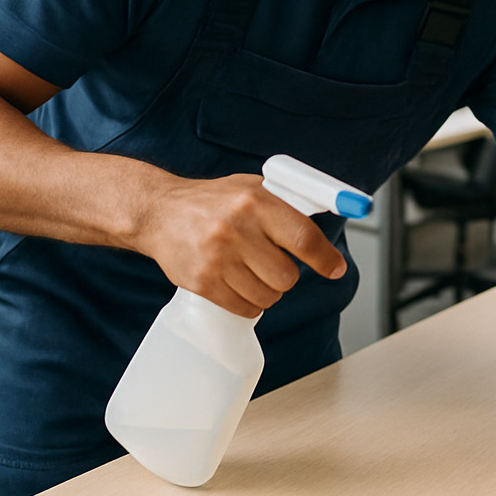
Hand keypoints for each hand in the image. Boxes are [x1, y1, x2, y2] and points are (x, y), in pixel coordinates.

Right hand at [134, 173, 346, 316]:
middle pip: (287, 276)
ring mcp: (217, 258)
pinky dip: (248, 302)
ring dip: (267, 289)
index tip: (335, 269)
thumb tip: (324, 232)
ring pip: (268, 296)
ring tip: (250, 270)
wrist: (160, 212)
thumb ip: (287, 205)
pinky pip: (245, 308)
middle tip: (272, 263)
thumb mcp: (251, 188)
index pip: (303, 238)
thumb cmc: (213, 201)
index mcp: (255, 201)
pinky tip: (237, 282)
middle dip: (286, 275)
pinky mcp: (202, 282)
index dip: (325, 258)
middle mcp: (236, 229)